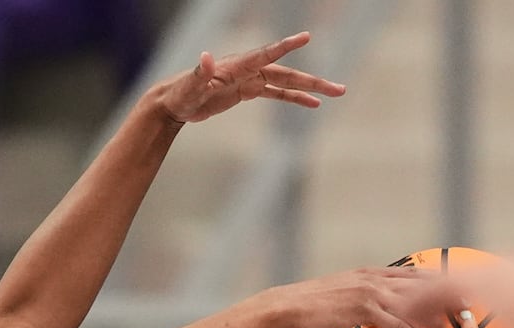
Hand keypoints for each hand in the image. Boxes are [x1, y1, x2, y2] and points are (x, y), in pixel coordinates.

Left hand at [156, 31, 345, 124]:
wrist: (175, 102)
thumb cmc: (180, 95)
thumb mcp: (190, 88)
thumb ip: (200, 73)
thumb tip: (205, 57)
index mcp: (236, 66)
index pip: (266, 55)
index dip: (285, 46)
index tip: (306, 37)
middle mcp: (248, 69)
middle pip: (286, 73)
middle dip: (312, 81)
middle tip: (339, 88)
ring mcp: (250, 79)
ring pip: (286, 83)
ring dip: (310, 89)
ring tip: (335, 94)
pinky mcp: (248, 91)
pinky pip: (276, 93)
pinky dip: (294, 98)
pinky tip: (312, 104)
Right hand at [277, 266, 455, 327]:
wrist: (288, 306)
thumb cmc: (312, 306)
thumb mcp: (343, 294)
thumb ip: (363, 297)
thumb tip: (375, 308)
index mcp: (373, 273)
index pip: (416, 275)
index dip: (441, 284)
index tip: (459, 295)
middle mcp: (376, 278)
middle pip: (424, 286)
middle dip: (448, 300)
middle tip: (468, 315)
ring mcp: (370, 292)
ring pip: (414, 305)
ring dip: (436, 322)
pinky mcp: (363, 309)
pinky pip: (398, 324)